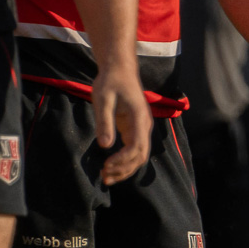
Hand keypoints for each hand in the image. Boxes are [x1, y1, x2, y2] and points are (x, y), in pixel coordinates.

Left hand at [90, 65, 150, 184]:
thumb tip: (105, 146)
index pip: (137, 147)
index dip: (122, 160)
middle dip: (124, 169)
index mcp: (140, 119)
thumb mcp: (103, 100)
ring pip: (139, 156)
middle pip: (140, 156)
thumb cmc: (110, 82)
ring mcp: (141, 128)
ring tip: (106, 177)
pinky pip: (133, 150)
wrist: (120, 70)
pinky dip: (124, 161)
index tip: (105, 165)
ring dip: (125, 169)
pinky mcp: (134, 129)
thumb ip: (105, 122)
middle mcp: (144, 126)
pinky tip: (110, 167)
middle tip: (104, 177)